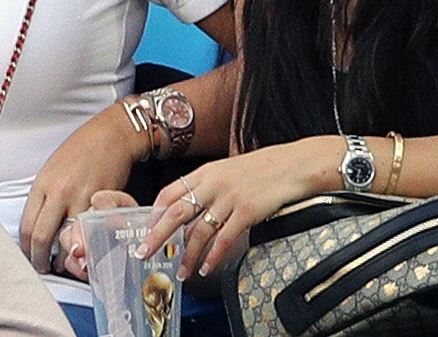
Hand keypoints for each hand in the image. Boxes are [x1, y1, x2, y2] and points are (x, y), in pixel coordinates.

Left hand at [20, 105, 142, 272]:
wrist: (111, 136)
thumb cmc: (81, 149)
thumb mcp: (52, 169)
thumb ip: (44, 196)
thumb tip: (38, 223)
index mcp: (43, 184)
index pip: (27, 226)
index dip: (26, 247)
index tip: (28, 253)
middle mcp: (60, 193)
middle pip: (42, 237)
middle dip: (39, 259)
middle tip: (42, 266)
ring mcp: (82, 199)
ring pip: (68, 241)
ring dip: (65, 258)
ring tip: (64, 262)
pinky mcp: (103, 204)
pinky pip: (92, 233)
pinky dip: (87, 245)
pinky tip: (85, 248)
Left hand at [136, 140, 323, 279]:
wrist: (293, 165)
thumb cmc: (262, 169)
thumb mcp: (228, 170)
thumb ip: (208, 186)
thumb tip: (189, 210)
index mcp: (205, 172)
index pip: (169, 192)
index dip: (154, 213)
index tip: (144, 230)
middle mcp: (213, 183)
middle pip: (176, 212)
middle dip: (157, 236)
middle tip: (144, 253)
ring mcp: (229, 197)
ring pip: (199, 231)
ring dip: (187, 255)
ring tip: (181, 272)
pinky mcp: (247, 211)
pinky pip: (224, 239)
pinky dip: (213, 256)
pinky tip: (207, 268)